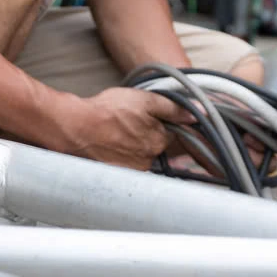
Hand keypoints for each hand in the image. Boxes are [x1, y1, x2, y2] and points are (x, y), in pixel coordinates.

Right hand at [50, 87, 184, 168]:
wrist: (74, 127)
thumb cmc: (109, 111)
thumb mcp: (145, 100)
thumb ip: (174, 108)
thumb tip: (202, 113)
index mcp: (159, 142)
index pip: (172, 135)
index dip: (164, 124)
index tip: (151, 118)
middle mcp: (147, 161)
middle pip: (156, 147)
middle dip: (147, 135)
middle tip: (129, 123)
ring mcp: (129, 171)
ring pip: (139, 157)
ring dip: (132, 146)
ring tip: (116, 133)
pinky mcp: (113, 176)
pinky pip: (124, 166)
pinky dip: (119, 156)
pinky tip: (109, 145)